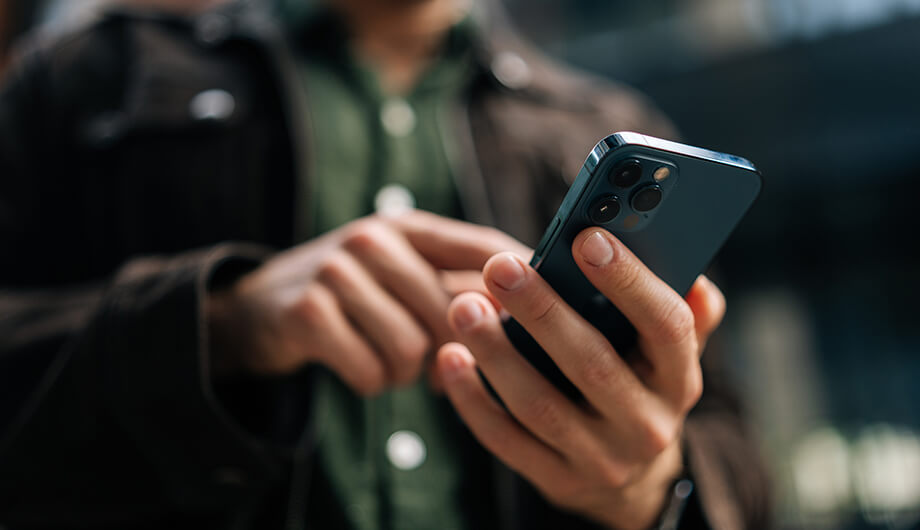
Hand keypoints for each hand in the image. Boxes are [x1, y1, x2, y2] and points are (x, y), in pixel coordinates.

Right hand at [207, 211, 528, 394]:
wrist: (258, 309)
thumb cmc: (352, 297)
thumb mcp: (401, 276)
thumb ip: (456, 288)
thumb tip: (529, 320)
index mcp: (409, 227)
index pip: (485, 247)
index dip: (523, 282)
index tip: (552, 314)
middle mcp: (375, 237)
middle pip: (453, 311)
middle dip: (452, 351)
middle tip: (436, 365)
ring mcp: (337, 270)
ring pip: (413, 347)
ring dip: (406, 373)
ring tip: (391, 363)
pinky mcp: (308, 311)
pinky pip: (371, 370)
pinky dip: (372, 382)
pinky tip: (361, 367)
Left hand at [435, 227, 724, 528]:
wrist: (631, 480)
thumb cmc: (641, 387)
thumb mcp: (670, 354)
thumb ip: (685, 312)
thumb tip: (692, 273)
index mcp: (679, 379)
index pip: (665, 326)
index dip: (629, 281)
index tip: (586, 238)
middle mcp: (646, 425)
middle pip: (592, 363)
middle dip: (542, 311)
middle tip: (501, 267)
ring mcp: (600, 459)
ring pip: (540, 404)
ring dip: (496, 352)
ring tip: (464, 306)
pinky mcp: (556, 480)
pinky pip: (506, 439)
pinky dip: (474, 398)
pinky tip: (451, 357)